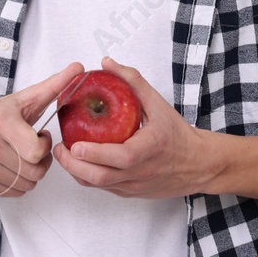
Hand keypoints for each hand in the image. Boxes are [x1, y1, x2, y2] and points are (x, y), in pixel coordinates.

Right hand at [0, 61, 84, 198]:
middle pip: (34, 172)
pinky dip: (18, 183)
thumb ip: (54, 86)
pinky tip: (13, 166)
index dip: (46, 146)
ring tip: (23, 155)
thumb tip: (79, 67)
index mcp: (2, 124)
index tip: (42, 135)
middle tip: (34, 147)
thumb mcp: (24, 99)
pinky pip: (13, 192)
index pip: (36, 152)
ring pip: (26, 185)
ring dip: (31, 173)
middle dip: (42, 162)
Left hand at [54, 56, 219, 198]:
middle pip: (100, 178)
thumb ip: (132, 82)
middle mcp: (140, 172)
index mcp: (149, 150)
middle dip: (74, 166)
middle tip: (60, 149)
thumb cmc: (178, 135)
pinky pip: (104, 188)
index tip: (75, 145)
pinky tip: (80, 162)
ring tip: (64, 154)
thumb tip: (107, 63)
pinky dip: (88, 177)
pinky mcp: (130, 193)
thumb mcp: (158, 104)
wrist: (198, 165)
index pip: (119, 158)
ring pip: (98, 186)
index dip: (95, 154)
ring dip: (77, 172)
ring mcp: (134, 186)